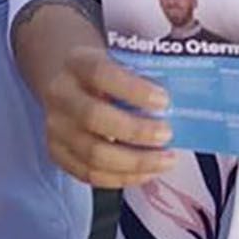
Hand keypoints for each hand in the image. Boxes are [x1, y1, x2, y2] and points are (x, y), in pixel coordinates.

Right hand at [40, 45, 177, 188]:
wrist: (68, 80)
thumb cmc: (106, 72)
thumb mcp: (119, 60)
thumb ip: (144, 76)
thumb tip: (183, 102)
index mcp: (77, 62)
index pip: (101, 73)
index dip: (133, 89)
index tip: (164, 101)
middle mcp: (60, 94)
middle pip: (94, 117)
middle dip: (136, 131)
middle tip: (167, 134)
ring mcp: (55, 127)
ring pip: (92, 154)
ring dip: (134, 162)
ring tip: (165, 160)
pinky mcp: (57, 153)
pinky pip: (89, 174)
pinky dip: (122, 178)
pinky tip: (146, 173)